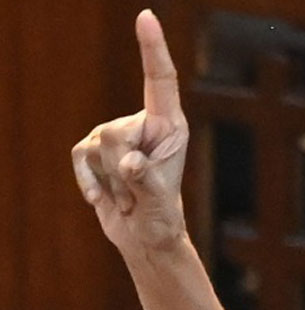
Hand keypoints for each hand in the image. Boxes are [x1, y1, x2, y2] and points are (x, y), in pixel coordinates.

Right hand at [71, 10, 189, 257]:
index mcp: (170, 127)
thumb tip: (129, 164)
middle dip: (122, 169)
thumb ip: (146, 180)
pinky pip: (80, 157)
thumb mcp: (159, 201)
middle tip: (138, 194)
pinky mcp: (94, 150)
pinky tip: (103, 201)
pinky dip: (89, 182)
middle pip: (115, 132)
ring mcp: (116, 136)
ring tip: (129, 199)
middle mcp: (143, 124)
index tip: (146, 17)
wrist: (145, 238)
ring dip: (111, 182)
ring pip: (97, 145)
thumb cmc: (162, 218)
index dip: (153, 49)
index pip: (160, 82)